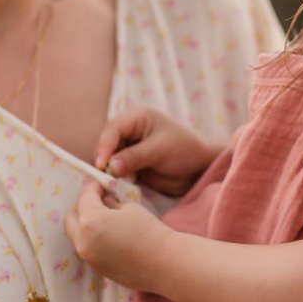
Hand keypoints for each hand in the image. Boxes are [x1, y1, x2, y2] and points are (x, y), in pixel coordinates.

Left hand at [65, 181, 172, 288]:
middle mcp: (83, 241)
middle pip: (71, 217)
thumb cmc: (149, 230)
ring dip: (85, 223)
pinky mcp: (97, 268)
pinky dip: (92, 238)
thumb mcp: (128, 208)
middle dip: (82, 205)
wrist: (164, 263)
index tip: (102, 185)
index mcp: (90, 221)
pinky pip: (87, 248)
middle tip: (97, 199)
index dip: (94, 187)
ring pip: (76, 235)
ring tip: (103, 217)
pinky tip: (108, 234)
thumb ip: (110, 204)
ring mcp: (88, 257)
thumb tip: (103, 202)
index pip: (85, 197)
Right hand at [94, 106, 222, 195]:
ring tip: (124, 181)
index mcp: (136, 117)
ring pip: (109, 161)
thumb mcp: (160, 150)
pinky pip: (116, 173)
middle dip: (106, 161)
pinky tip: (126, 184)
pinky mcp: (130, 165)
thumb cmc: (186, 149)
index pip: (113, 129)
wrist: (200, 169)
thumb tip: (110, 167)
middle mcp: (129, 131)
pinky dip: (118, 179)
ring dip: (111, 172)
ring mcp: (128, 149)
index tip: (102, 164)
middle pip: (106, 145)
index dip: (104, 146)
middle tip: (110, 178)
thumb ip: (135, 157)